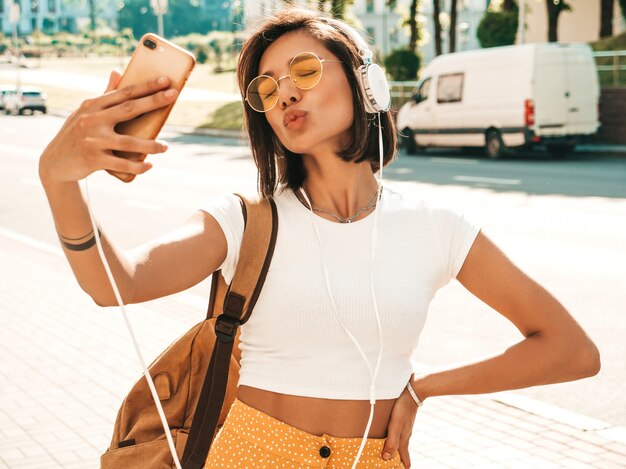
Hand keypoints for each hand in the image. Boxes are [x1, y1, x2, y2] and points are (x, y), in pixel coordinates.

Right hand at [38, 70, 177, 184]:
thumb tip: (117, 71)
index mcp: (92, 105)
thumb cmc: (77, 134)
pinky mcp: (93, 160)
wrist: (55, 162)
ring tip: (165, 147)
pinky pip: (122, 165)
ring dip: (150, 145)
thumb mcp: (85, 113)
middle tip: (174, 95)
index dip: (146, 86)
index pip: (123, 93)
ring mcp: (92, 140)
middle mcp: (91, 120)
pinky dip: (137, 166)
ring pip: (129, 142)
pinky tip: (149, 165)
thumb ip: (104, 95)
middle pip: (129, 109)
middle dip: (153, 101)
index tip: (165, 80)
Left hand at [381, 384, 418, 467]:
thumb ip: (391, 441)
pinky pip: (400, 432)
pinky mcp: (404, 419)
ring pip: (402, 441)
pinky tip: (394, 434)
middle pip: (403, 449)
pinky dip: (398, 438)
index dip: (404, 464)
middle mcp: (406, 434)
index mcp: (404, 438)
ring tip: (395, 453)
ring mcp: (406, 426)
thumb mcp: (395, 425)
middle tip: (399, 465)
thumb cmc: (402, 408)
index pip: (404, 455)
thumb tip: (387, 457)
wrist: (412, 392)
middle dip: (401, 458)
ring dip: (398, 448)